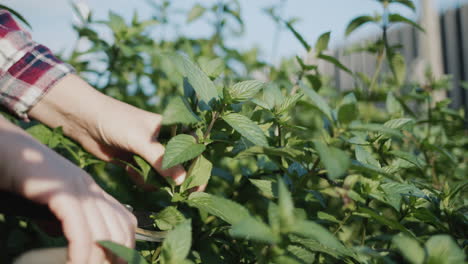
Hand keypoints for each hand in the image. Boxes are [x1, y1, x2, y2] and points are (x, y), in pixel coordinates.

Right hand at [0, 117, 136, 263]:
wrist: (11, 152)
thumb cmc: (28, 180)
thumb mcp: (55, 202)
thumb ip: (68, 219)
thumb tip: (72, 242)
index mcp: (95, 192)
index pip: (127, 222)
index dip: (126, 248)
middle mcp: (93, 190)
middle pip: (120, 231)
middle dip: (115, 258)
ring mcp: (80, 190)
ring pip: (103, 235)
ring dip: (96, 261)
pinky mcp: (63, 193)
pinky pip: (80, 231)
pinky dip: (80, 253)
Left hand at [29, 74, 186, 187]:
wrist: (84, 121)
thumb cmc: (116, 121)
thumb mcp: (141, 140)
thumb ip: (162, 160)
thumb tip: (182, 181)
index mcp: (172, 127)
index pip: (195, 149)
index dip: (198, 168)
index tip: (196, 187)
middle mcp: (165, 140)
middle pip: (181, 166)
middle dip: (174, 179)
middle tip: (169, 191)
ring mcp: (151, 152)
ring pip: (163, 175)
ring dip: (153, 180)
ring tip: (136, 171)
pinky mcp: (137, 161)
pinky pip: (148, 178)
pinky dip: (140, 179)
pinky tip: (127, 169)